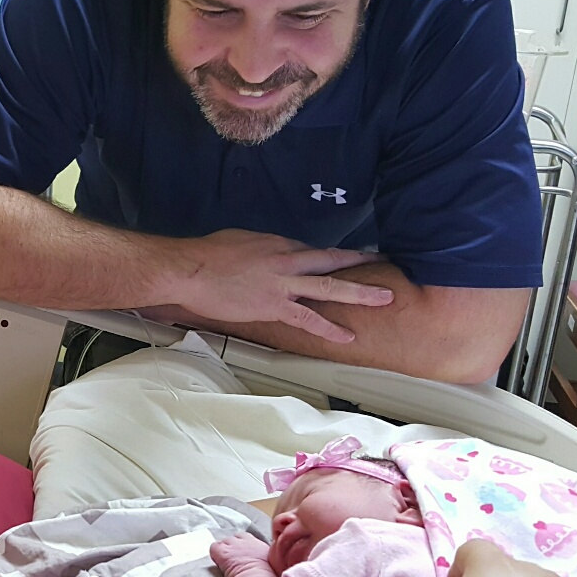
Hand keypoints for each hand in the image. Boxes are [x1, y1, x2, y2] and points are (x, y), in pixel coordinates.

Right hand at [173, 229, 392, 342]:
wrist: (190, 271)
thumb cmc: (207, 255)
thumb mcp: (240, 239)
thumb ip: (261, 248)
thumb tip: (268, 256)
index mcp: (277, 243)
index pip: (309, 250)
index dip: (325, 258)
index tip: (341, 261)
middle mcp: (286, 260)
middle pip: (331, 260)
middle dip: (361, 262)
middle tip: (386, 262)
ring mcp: (283, 284)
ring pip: (330, 287)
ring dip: (360, 292)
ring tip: (385, 298)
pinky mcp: (274, 307)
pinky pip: (308, 318)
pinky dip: (329, 328)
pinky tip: (347, 336)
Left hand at [211, 534, 274, 576]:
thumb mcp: (272, 563)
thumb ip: (266, 557)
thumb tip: (264, 560)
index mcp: (259, 542)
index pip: (247, 538)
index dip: (243, 547)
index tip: (243, 556)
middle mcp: (245, 539)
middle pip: (235, 538)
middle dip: (234, 548)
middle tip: (235, 561)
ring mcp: (232, 543)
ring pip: (224, 543)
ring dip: (224, 551)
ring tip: (227, 564)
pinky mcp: (221, 550)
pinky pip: (214, 548)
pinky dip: (215, 555)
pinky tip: (219, 563)